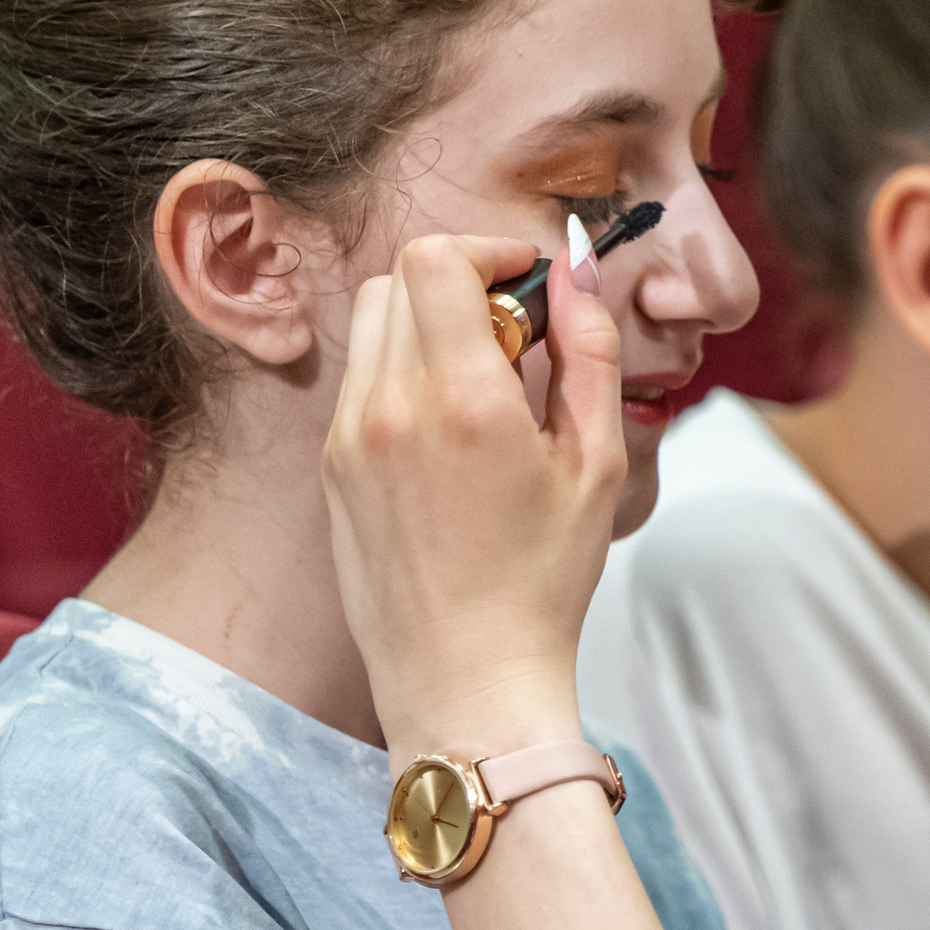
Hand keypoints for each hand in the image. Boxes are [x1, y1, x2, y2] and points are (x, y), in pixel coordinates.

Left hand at [323, 232, 620, 765]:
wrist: (466, 680)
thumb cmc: (544, 581)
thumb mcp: (597, 462)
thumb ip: (590, 353)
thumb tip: (574, 273)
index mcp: (463, 401)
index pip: (437, 261)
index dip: (488, 250)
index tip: (528, 281)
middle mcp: (390, 408)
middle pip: (399, 278)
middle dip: (462, 280)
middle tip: (514, 332)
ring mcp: (349, 438)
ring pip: (371, 320)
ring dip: (425, 319)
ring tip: (480, 376)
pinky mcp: (331, 468)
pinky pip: (360, 377)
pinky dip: (401, 368)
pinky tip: (448, 425)